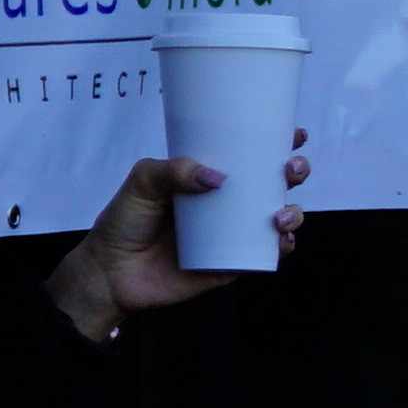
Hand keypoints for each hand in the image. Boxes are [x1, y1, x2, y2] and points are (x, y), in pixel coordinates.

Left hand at [53, 123, 309, 334]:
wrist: (111, 272)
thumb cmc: (124, 222)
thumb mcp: (141, 183)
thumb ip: (172, 170)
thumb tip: (216, 177)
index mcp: (209, 178)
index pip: (250, 155)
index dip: (278, 143)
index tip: (294, 134)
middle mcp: (228, 203)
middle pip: (276, 183)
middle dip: (295, 172)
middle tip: (289, 170)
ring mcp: (233, 234)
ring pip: (281, 218)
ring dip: (294, 213)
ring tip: (278, 217)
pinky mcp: (234, 264)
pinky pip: (267, 255)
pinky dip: (283, 247)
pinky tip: (281, 242)